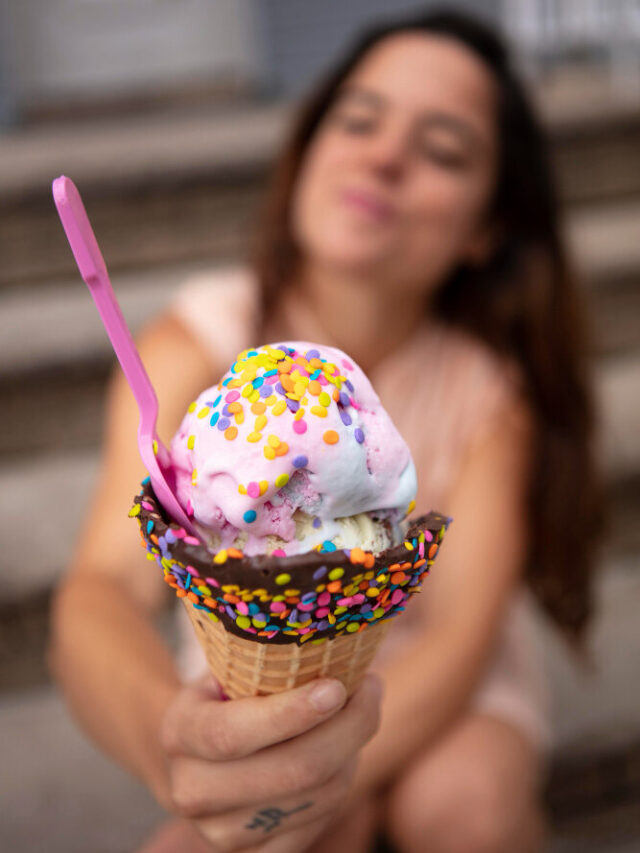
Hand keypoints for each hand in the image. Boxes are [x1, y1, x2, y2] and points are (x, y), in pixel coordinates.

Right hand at [159, 671, 382, 851]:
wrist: (192, 757)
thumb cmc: (222, 696)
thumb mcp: (223, 669)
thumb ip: (260, 658)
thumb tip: (328, 632)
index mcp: (179, 735)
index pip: (233, 734)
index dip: (290, 714)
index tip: (336, 686)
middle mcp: (193, 793)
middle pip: (291, 771)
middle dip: (347, 727)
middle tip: (372, 687)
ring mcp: (223, 834)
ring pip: (317, 797)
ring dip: (353, 750)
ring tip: (363, 708)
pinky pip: (321, 820)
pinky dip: (344, 779)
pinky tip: (347, 747)